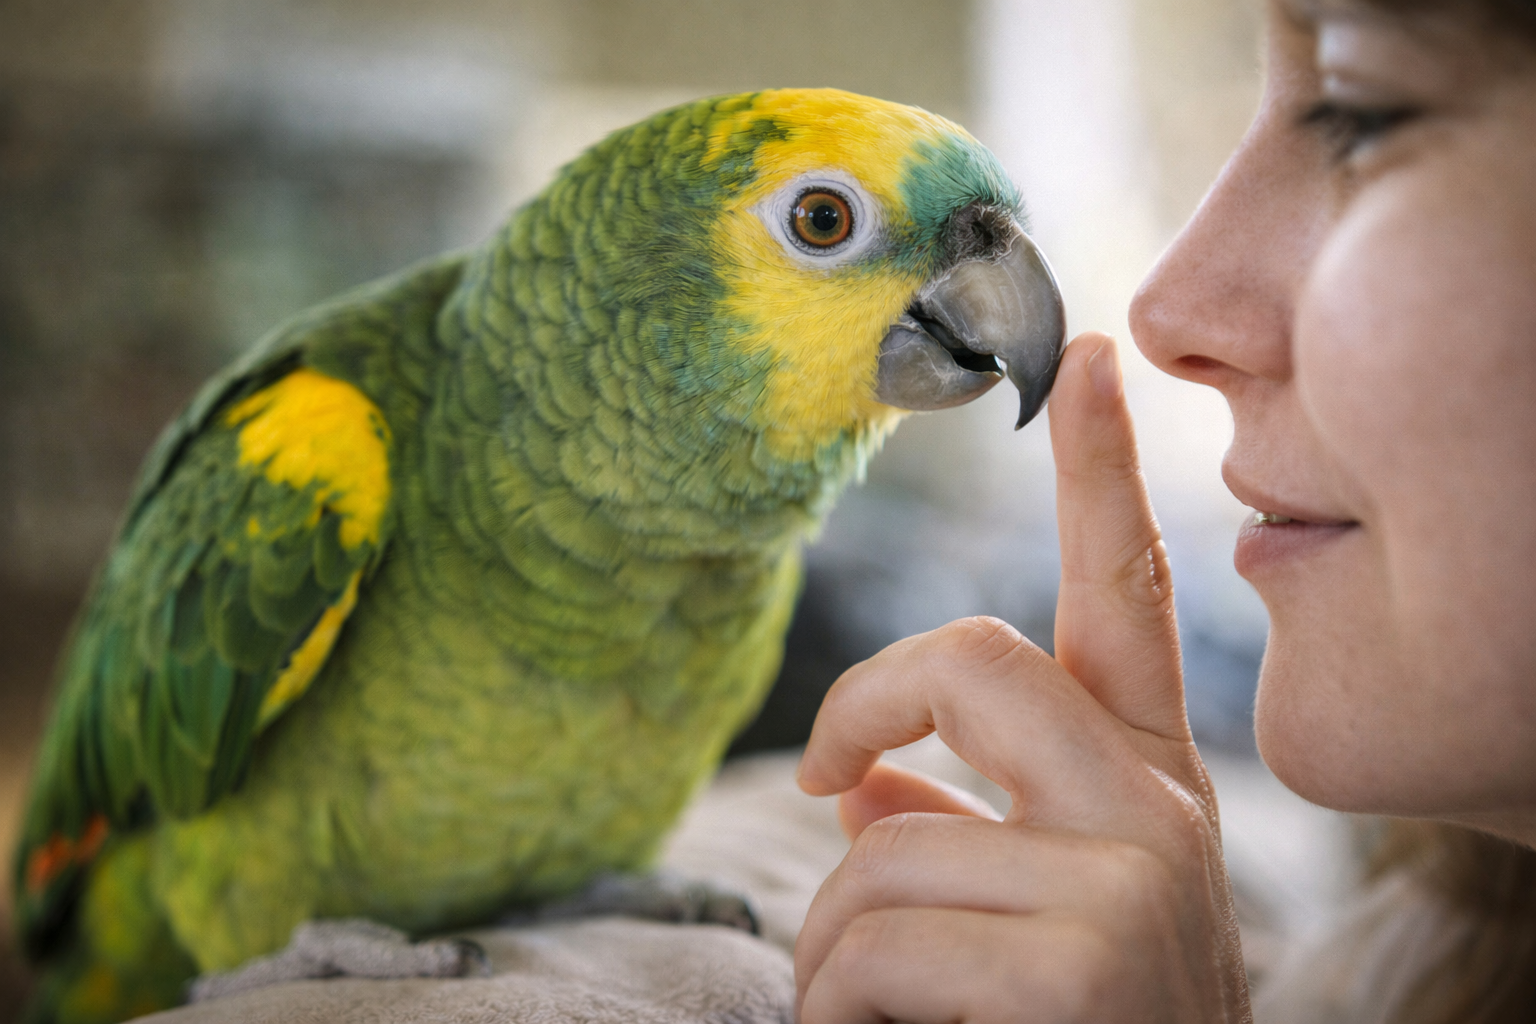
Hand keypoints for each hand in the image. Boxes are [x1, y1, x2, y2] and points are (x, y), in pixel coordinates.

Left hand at [794, 333, 1249, 1023]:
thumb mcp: (1034, 923)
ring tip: (878, 1014)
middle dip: (863, 706)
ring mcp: (1131, 882)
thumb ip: (956, 832)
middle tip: (821, 785)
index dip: (1102, 470)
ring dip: (831, 947)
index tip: (1089, 349)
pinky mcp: (1082, 965)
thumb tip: (860, 789)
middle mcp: (1158, 813)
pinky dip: (834, 1011)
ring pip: (877, 844)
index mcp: (1144, 786)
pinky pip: (868, 940)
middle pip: (970, 657)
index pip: (1127, 595)